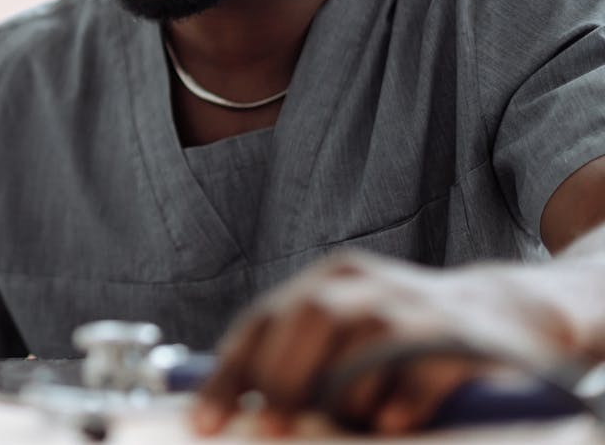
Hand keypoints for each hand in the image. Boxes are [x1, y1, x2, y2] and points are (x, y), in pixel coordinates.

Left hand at [193, 251, 573, 435]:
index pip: (261, 322)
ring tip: (352, 422)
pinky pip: (420, 367)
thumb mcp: (347, 340)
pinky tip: (391, 422)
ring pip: (362, 338)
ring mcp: (412, 304)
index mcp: (325, 282)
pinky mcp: (458, 335)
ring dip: (344, 391)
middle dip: (282, 379)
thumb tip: (251, 419)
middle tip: (271, 431)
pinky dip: (400, 398)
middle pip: (309, 317)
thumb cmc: (405, 341)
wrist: (505, 315)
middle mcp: (362, 283)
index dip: (230, 375)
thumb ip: (302, 367)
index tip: (207, 423)